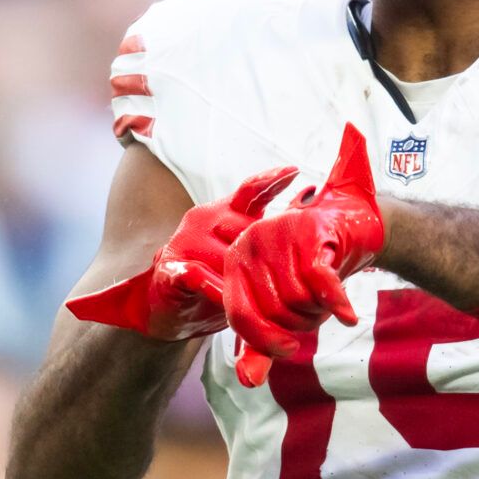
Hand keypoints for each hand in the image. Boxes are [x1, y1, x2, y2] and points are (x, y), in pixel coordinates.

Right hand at [66, 165, 298, 339]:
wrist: (168, 307)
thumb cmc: (215, 278)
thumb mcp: (245, 254)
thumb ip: (269, 235)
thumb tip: (310, 209)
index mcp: (225, 213)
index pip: (250, 190)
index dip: (271, 180)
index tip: (294, 170)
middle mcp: (205, 219)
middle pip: (247, 234)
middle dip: (261, 261)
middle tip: (266, 283)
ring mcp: (185, 241)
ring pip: (227, 259)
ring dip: (239, 283)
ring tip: (240, 298)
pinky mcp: (170, 267)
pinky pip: (198, 275)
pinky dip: (212, 287)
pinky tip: (220, 295)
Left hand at [224, 124, 382, 386]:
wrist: (351, 225)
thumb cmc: (310, 270)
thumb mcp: (281, 307)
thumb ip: (262, 343)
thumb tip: (249, 382)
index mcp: (235, 261)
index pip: (239, 316)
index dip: (264, 341)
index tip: (289, 349)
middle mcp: (251, 243)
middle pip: (273, 310)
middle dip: (300, 323)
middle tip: (315, 313)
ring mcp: (280, 234)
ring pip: (298, 299)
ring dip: (320, 311)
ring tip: (326, 299)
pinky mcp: (312, 232)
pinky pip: (320, 281)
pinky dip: (336, 304)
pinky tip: (348, 317)